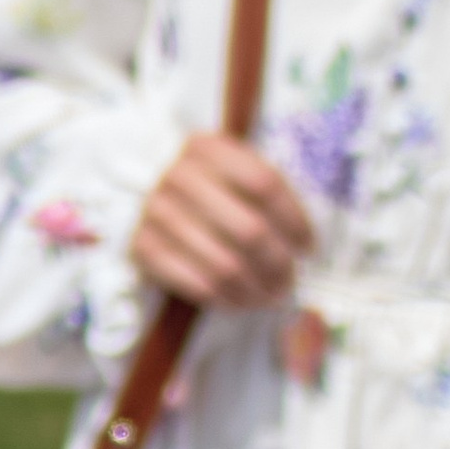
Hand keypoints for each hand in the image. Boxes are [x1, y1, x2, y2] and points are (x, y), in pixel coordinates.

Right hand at [130, 134, 314, 308]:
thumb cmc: (213, 192)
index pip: (264, 185)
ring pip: (225, 264)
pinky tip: (240, 300)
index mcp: (206, 147)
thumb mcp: (239, 174)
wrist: (159, 205)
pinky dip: (225, 299)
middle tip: (290, 281)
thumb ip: (273, 196)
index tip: (308, 247)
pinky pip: (195, 284)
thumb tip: (306, 247)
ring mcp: (155, 211)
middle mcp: (177, 175)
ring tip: (270, 297)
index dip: (294, 220)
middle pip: (249, 229)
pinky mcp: (141, 247)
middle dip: (278, 264)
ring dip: (255, 289)